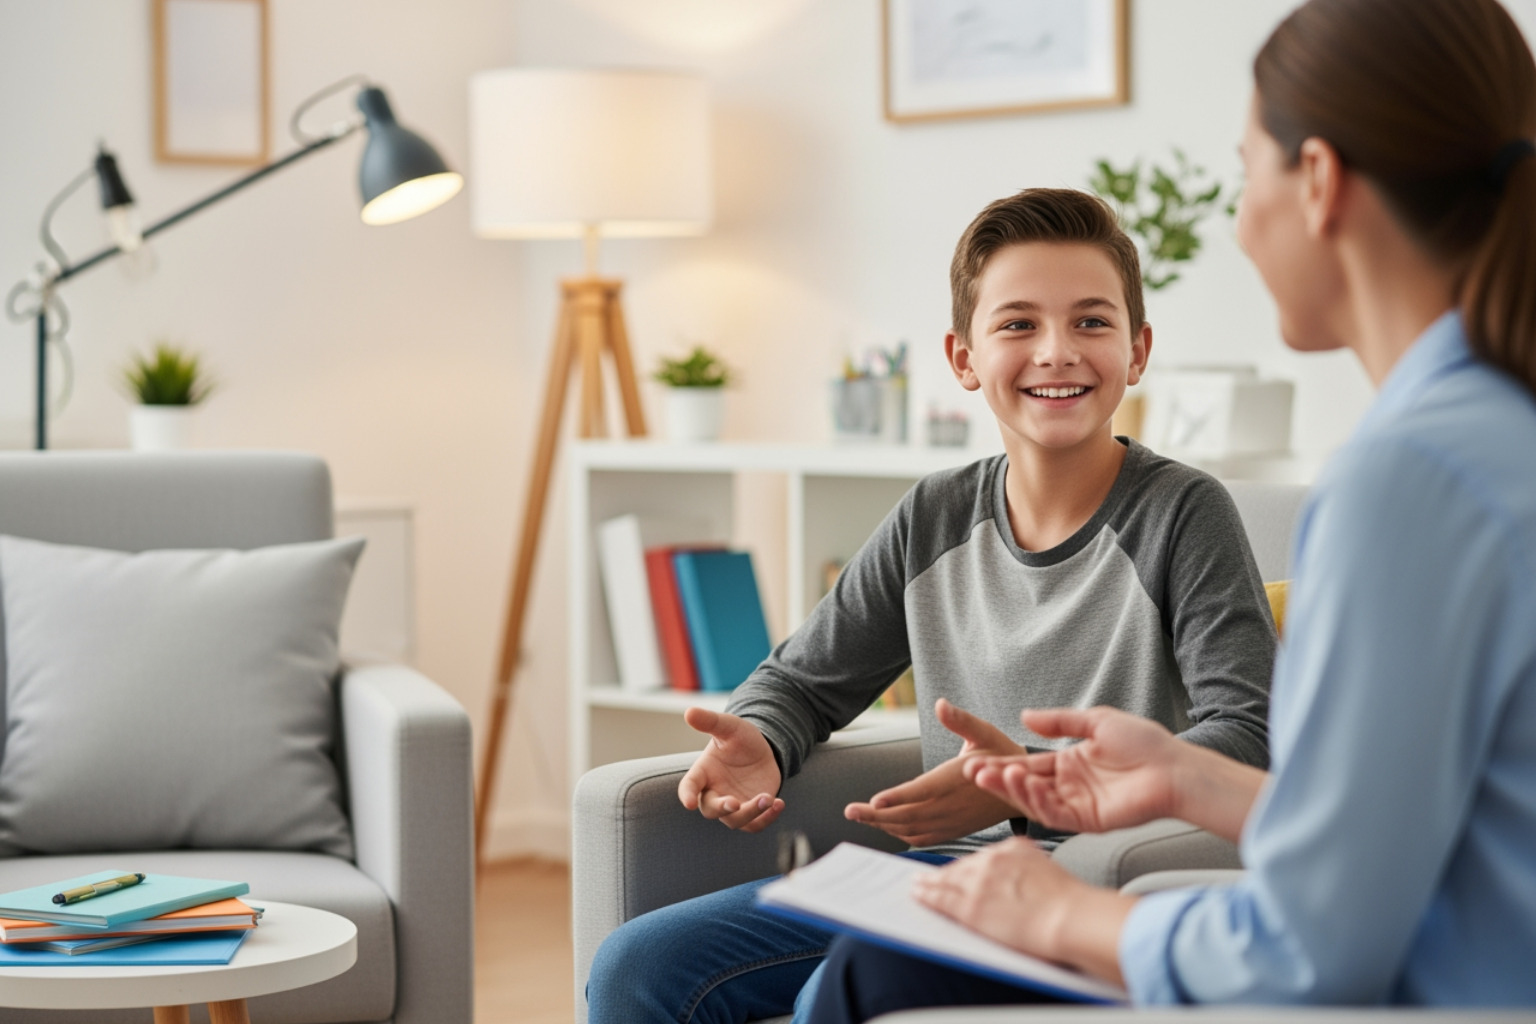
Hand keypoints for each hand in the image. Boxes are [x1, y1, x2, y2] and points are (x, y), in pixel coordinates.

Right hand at [677, 708, 783, 831]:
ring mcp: (733, 805)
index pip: (689, 787)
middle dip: (722, 808)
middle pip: (711, 810)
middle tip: (735, 803)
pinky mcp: (751, 812)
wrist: (761, 750)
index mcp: (703, 774)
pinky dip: (767, 819)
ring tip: (768, 798)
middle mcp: (714, 793)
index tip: (689, 803)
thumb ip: (710, 721)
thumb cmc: (739, 739)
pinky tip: (779, 803)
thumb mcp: (728, 727)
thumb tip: (689, 712)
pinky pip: (755, 825)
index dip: (687, 795)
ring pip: (735, 820)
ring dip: (751, 813)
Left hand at [844, 699, 1019, 846]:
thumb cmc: (1002, 755)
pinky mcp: (953, 830)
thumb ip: (960, 720)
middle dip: (876, 815)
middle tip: (850, 811)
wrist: (1025, 788)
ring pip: (912, 829)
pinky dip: (900, 834)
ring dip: (883, 825)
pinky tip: (885, 826)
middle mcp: (952, 805)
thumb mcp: (985, 732)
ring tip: (859, 816)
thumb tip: (941, 704)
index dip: (899, 797)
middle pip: (909, 814)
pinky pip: (922, 838)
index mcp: (956, 779)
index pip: (923, 790)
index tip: (874, 801)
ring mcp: (952, 821)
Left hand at [912, 837, 1131, 984]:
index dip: (968, 867)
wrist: (1072, 918)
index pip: (982, 858)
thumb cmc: (1070, 904)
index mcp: (1013, 849)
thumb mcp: (1048, 870)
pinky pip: (940, 898)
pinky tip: (918, 894)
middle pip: (961, 867)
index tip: (961, 871)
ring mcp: (978, 883)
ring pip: (945, 880)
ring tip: (917, 885)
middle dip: (946, 874)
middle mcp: (992, 860)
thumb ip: (1028, 869)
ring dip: (929, 882)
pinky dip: (926, 895)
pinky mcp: (970, 907)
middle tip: (930, 877)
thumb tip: (1021, 881)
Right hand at [964, 706, 1181, 834]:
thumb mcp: (1096, 721)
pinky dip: (1038, 803)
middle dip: (999, 780)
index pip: (1029, 765)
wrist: (1174, 768)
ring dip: (1014, 790)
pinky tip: (1026, 787)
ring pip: (1036, 802)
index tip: (978, 760)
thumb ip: (1060, 721)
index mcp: (1070, 764)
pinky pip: (1056, 816)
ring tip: (998, 775)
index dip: (1004, 764)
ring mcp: (1078, 805)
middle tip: (975, 772)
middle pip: (1026, 785)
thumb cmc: (1144, 743)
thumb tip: (1025, 716)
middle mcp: (1070, 786)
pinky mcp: (1089, 820)